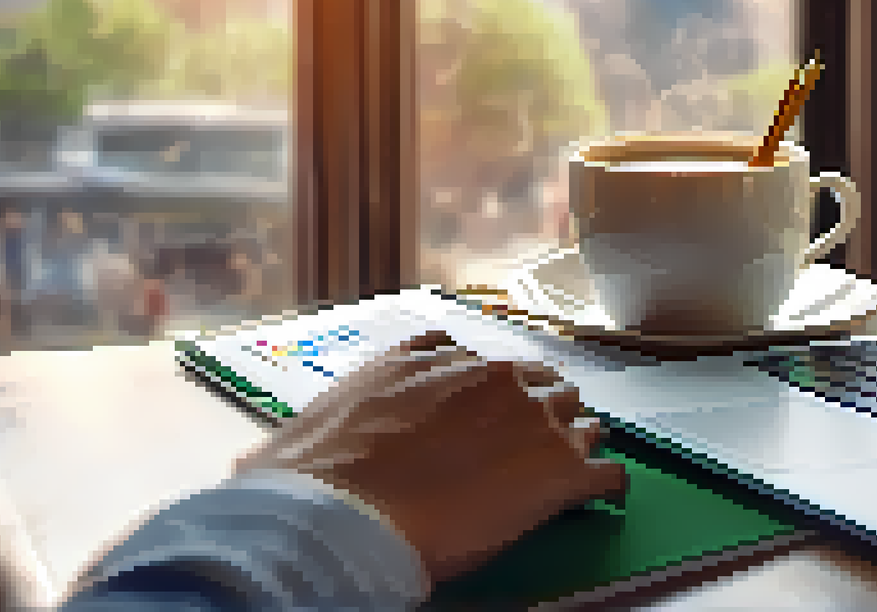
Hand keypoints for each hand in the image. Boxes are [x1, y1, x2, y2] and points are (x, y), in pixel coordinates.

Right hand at [232, 333, 627, 582]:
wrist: (340, 517)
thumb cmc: (315, 475)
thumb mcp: (319, 419)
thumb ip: (337, 414)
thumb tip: (270, 454)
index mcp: (433, 361)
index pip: (479, 360)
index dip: (488, 387)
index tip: (489, 403)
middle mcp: (490, 378)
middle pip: (540, 383)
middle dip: (540, 408)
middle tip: (536, 435)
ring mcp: (533, 422)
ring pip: (580, 419)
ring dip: (577, 439)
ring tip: (578, 459)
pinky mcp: (560, 473)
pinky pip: (607, 472)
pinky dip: (605, 484)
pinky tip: (601, 494)